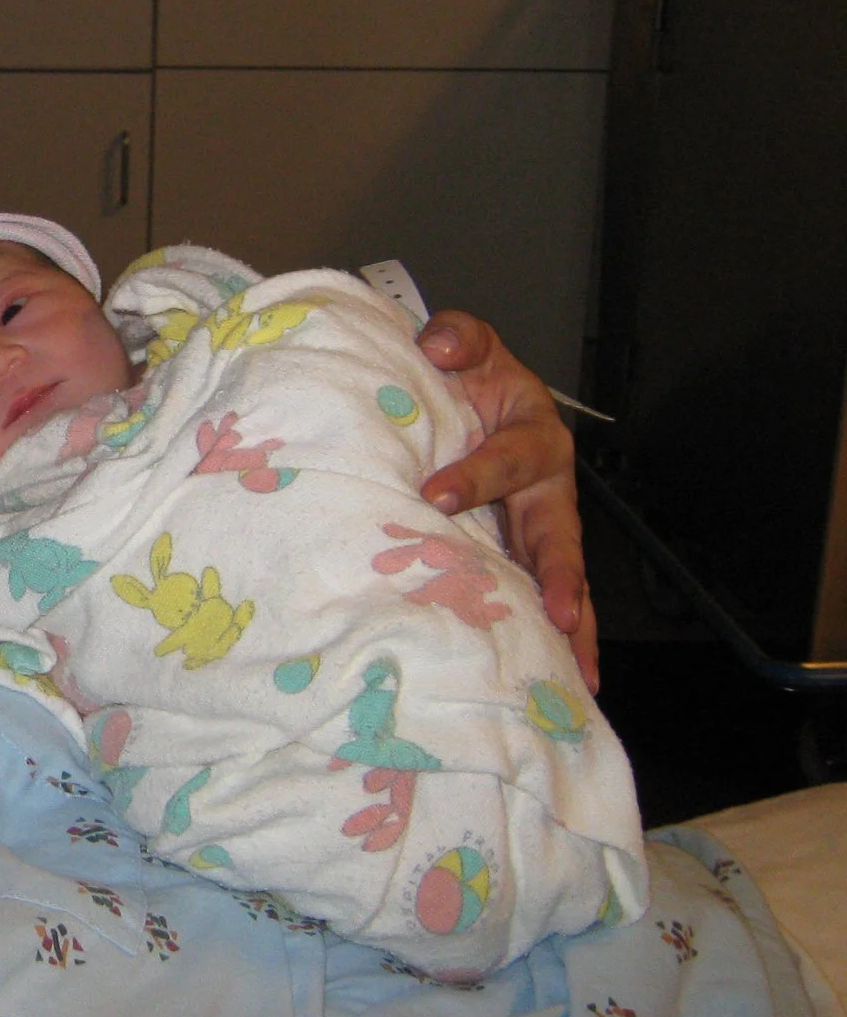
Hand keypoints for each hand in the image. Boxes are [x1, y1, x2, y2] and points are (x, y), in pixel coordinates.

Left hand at [416, 310, 598, 691]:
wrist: (462, 391)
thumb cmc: (465, 375)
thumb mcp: (464, 345)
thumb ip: (457, 337)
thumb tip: (440, 344)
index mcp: (532, 433)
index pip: (509, 458)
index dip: (477, 476)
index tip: (436, 496)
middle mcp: (548, 484)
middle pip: (560, 532)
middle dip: (560, 574)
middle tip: (559, 613)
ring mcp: (541, 523)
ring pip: (565, 575)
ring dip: (573, 621)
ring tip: (580, 670)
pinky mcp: (526, 552)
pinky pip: (550, 595)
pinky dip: (561, 637)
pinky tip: (567, 678)